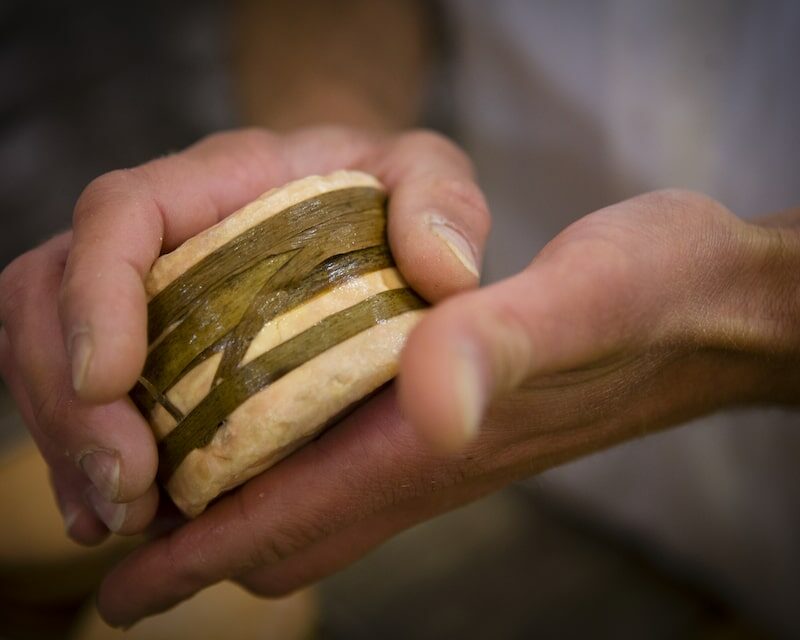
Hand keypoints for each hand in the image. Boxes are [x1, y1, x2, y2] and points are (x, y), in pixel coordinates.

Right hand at [0, 127, 487, 544]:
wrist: (355, 207)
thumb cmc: (382, 189)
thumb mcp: (427, 174)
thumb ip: (442, 202)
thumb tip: (443, 272)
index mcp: (218, 181)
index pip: (121, 211)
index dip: (96, 292)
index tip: (111, 381)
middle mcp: (160, 235)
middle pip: (50, 293)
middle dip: (67, 397)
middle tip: (127, 484)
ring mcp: (141, 293)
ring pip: (46, 353)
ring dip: (68, 442)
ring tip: (120, 514)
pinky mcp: (146, 348)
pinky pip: (78, 397)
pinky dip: (82, 459)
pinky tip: (117, 515)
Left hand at [93, 189, 799, 624]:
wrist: (709, 307)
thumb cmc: (655, 299)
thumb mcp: (581, 299)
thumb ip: (499, 346)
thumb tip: (431, 403)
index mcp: (436, 438)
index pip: (291, 518)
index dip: (197, 558)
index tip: (118, 589)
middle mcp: (429, 456)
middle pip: (288, 533)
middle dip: (198, 547)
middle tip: (123, 524)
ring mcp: (444, 444)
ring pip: (314, 503)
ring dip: (237, 506)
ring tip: (165, 482)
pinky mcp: (458, 417)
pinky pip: (351, 462)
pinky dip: (290, 459)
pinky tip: (268, 417)